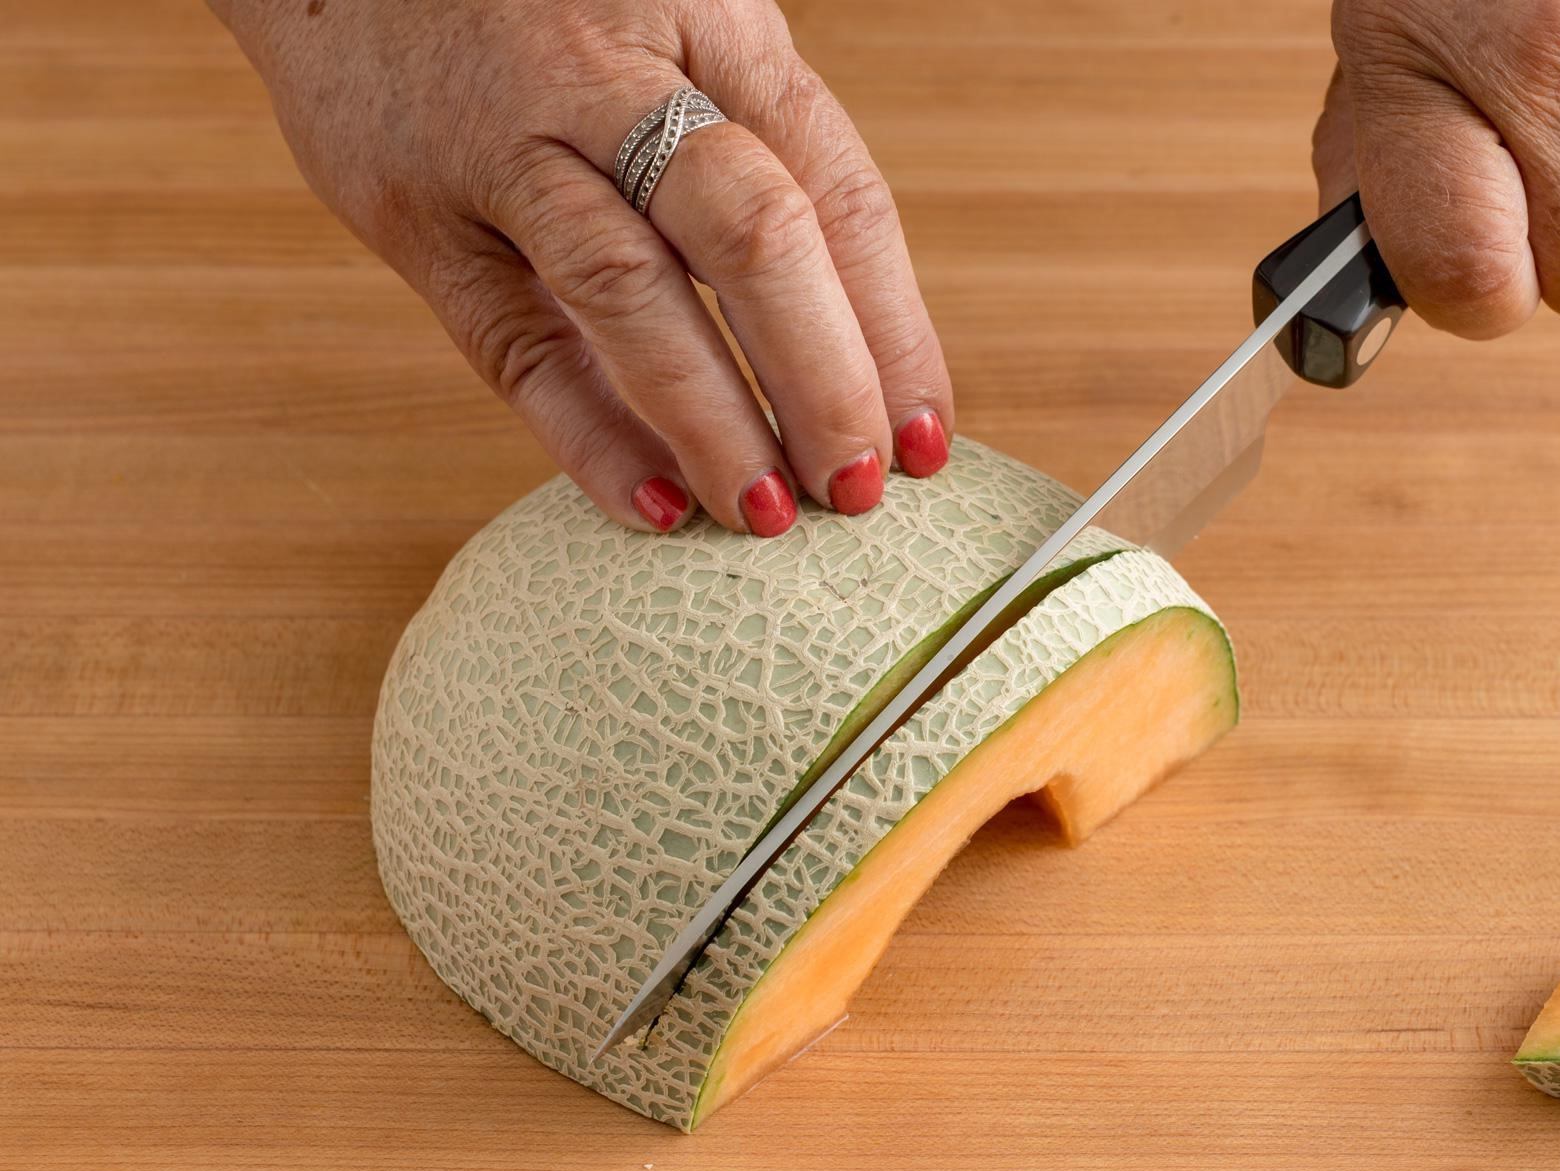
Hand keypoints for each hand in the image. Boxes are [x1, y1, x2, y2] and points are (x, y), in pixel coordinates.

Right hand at [211, 0, 955, 534]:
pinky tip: (654, 507)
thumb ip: (752, 154)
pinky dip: (587, 434)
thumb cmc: (547, 9)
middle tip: (859, 487)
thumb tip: (853, 347)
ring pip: (630, 290)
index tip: (928, 436)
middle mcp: (613, 73)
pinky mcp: (414, 210)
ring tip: (769, 514)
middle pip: (750, 233)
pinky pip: (513, 341)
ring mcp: (504, 140)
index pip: (834, 188)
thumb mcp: (676, 29)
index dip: (892, 325)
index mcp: (710, 21)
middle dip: (821, 377)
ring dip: (713, 418)